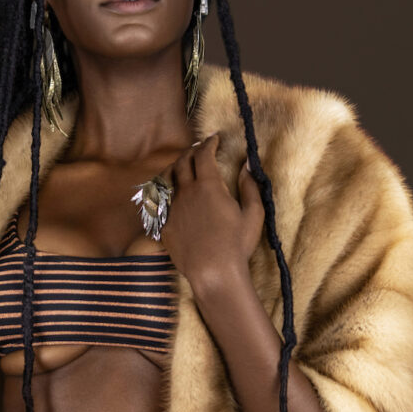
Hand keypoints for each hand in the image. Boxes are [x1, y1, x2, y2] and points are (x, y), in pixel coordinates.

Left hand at [158, 133, 264, 289]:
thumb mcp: (253, 214)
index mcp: (209, 186)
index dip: (209, 143)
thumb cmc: (237, 244)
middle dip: (191, 152)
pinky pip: (159, 201)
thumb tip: (248, 164)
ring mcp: (171, 208)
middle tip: (198, 150)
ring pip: (166, 179)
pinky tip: (168, 191)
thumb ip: (250, 186)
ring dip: (174, 167)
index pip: (204, 155)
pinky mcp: (163, 225)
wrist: (213, 272)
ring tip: (181, 165)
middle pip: (183, 162)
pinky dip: (164, 189)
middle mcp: (186, 192)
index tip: (214, 139)